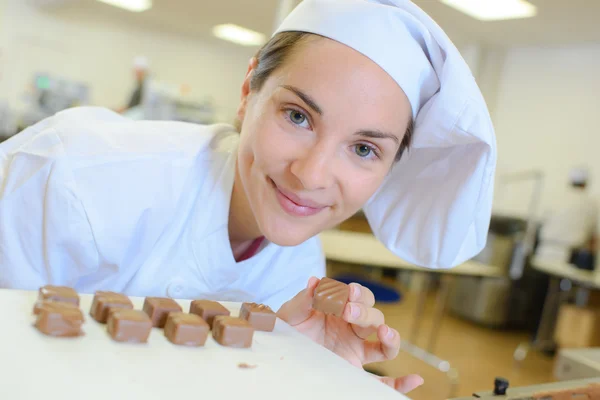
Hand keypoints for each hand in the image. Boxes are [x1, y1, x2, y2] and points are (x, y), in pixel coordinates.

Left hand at [277, 277, 423, 393]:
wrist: (279, 354)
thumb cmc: (287, 329)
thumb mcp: (291, 313)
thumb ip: (303, 299)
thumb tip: (314, 281)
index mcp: (341, 309)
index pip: (359, 297)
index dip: (358, 293)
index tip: (348, 292)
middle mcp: (352, 329)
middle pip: (374, 316)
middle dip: (365, 312)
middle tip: (348, 311)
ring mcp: (356, 350)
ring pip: (384, 343)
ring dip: (390, 336)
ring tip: (384, 332)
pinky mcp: (355, 371)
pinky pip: (383, 381)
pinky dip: (401, 383)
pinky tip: (414, 379)